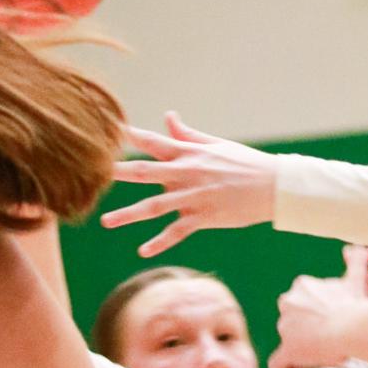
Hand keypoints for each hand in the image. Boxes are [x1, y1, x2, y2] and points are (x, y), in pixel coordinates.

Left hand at [103, 112, 279, 257]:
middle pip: (145, 172)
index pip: (154, 142)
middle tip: (92, 173)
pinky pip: (177, 232)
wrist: (275, 185)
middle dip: (118, 173)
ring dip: (128, 215)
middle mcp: (188, 173)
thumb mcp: (216, 145)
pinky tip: (143, 251)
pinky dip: (160, 242)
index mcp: (189, 153)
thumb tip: (168, 116)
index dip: (131, 136)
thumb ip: (187, 134)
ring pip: (155, 207)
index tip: (107, 131)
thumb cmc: (245, 163)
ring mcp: (194, 196)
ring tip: (106, 222)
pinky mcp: (205, 217)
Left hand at [269, 246, 367, 367]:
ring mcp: (285, 327)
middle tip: (327, 335)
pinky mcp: (287, 350)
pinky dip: (286, 367)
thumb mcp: (356, 278)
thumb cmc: (355, 303)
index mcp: (303, 286)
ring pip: (288, 337)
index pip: (303, 299)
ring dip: (300, 344)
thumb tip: (353, 248)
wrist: (351, 326)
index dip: (315, 310)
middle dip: (305, 325)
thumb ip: (355, 260)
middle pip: (293, 316)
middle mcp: (288, 303)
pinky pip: (279, 362)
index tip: (330, 319)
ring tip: (320, 353)